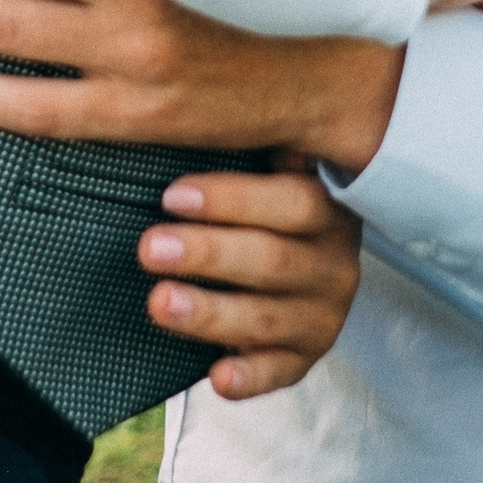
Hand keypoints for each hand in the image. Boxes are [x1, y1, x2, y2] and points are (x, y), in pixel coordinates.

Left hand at [140, 156, 361, 398]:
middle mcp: (334, 264)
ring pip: (268, 318)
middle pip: (273, 260)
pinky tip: (217, 377)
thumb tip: (201, 105)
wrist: (299, 268)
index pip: (292, 201)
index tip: (172, 196)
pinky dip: (250, 377)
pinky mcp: (305, 358)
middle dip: (206, 254)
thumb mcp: (268, 172)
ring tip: (159, 302)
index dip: (232, 198)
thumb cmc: (265, 208)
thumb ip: (251, 147)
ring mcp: (323, 315)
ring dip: (211, 312)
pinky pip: (280, 373)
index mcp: (327, 209)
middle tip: (149, 247)